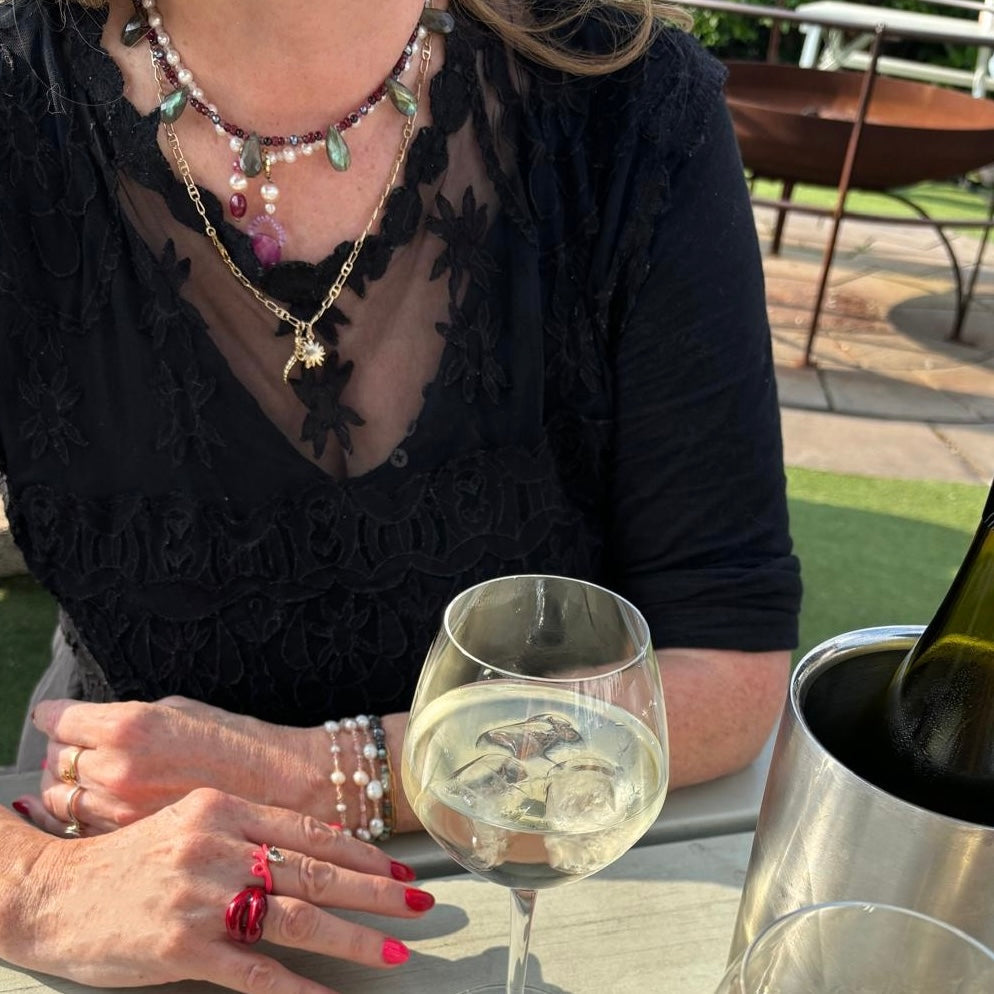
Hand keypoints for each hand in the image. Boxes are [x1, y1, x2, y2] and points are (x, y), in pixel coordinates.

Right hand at [4, 790, 431, 993]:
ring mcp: (201, 898)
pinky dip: (297, 990)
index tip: (397, 868)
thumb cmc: (128, 858)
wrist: (53, 891)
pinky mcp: (181, 947)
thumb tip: (308, 851)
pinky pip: (254, 972)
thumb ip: (245, 831)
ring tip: (395, 953)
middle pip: (315, 871)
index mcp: (224, 809)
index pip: (310, 831)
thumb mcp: (188, 822)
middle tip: (421, 903)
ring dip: (353, 939)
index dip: (361, 852)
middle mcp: (218, 846)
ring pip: (296, 918)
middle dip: (376, 891)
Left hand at [25, 697, 322, 834]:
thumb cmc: (237, 741)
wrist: (281, 786)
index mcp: (128, 727)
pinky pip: (81, 829)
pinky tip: (110, 806)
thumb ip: (129, 716)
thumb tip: (93, 723)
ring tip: (99, 780)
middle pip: (54, 761)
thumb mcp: (181, 708)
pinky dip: (87, 817)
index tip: (61, 717)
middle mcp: (116, 769)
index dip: (58, 717)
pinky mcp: (130, 841)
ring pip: (60, 799)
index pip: (57, 719)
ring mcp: (119, 812)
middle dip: (66, 751)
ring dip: (73, 787)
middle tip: (86, 748)